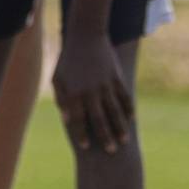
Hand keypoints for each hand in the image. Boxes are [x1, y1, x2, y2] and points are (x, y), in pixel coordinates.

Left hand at [51, 30, 131, 152]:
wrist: (85, 36)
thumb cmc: (67, 60)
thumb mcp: (58, 79)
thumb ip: (62, 100)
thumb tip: (67, 119)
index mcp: (73, 93)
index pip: (78, 120)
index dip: (82, 134)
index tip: (86, 147)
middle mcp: (90, 91)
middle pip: (99, 119)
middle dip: (106, 137)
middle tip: (112, 152)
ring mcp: (105, 84)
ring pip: (115, 111)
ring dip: (120, 127)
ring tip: (125, 140)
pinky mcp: (116, 77)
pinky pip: (124, 96)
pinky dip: (128, 108)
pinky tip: (131, 119)